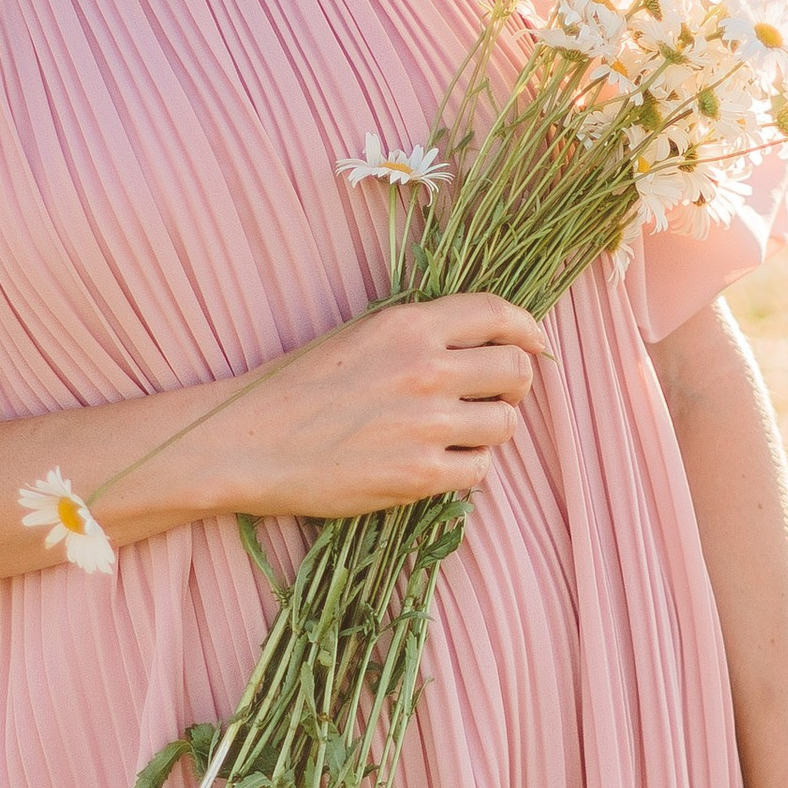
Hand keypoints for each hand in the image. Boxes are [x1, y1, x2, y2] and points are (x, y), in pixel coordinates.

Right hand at [176, 294, 553, 521]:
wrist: (251, 443)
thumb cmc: (299, 387)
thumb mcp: (360, 335)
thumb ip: (420, 335)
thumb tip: (481, 342)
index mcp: (409, 326)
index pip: (498, 313)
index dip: (529, 329)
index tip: (537, 344)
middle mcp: (425, 369)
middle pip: (516, 370)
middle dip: (516, 383)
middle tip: (497, 396)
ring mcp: (426, 424)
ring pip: (505, 424)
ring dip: (492, 428)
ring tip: (460, 432)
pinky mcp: (419, 474)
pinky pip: (479, 469)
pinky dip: (468, 466)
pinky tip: (440, 461)